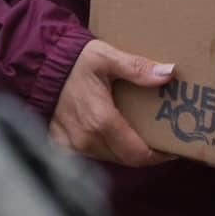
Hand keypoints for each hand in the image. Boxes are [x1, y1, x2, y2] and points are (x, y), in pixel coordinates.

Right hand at [50, 40, 174, 167]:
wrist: (41, 65)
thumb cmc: (74, 61)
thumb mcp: (107, 57)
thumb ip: (137, 68)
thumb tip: (168, 73)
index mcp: (101, 121)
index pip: (138, 153)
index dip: (159, 156)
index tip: (174, 149)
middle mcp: (87, 140)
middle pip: (126, 158)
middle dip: (147, 153)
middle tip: (163, 139)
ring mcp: (74, 146)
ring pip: (110, 158)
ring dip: (127, 149)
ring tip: (142, 133)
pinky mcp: (63, 146)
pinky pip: (93, 154)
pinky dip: (107, 147)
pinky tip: (116, 133)